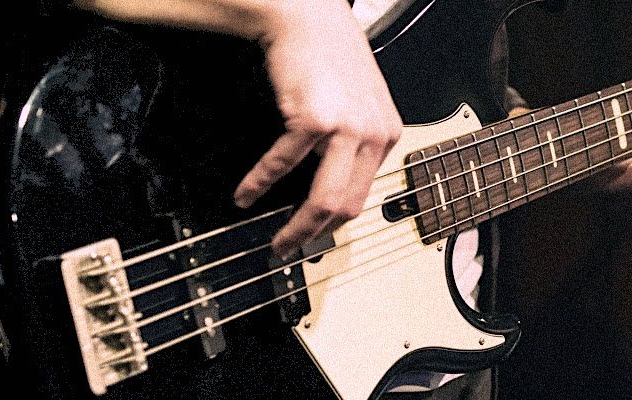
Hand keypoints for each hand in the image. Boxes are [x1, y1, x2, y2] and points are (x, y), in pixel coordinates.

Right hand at [232, 1, 401, 256]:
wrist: (308, 16)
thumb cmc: (327, 54)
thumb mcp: (357, 101)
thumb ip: (353, 140)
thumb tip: (331, 180)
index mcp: (386, 133)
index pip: (364, 194)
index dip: (335, 221)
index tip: (315, 234)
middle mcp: (374, 134)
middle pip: (347, 206)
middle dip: (316, 236)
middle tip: (291, 247)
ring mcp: (347, 128)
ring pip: (325, 200)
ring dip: (297, 228)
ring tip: (275, 239)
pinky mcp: (315, 119)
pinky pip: (282, 165)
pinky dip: (259, 184)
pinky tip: (245, 194)